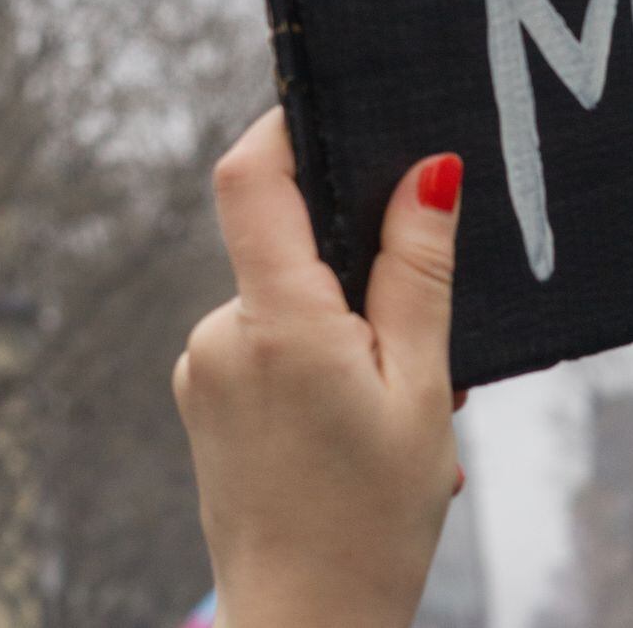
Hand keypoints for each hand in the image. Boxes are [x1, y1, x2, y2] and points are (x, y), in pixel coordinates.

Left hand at [173, 108, 464, 627]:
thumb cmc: (370, 524)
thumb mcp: (422, 389)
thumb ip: (418, 272)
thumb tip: (428, 171)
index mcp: (276, 324)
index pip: (252, 177)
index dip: (287, 123)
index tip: (338, 107)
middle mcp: (220, 336)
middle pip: (289, 243)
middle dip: (363, 272)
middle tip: (424, 347)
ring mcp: (204, 371)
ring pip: (289, 302)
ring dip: (350, 334)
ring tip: (401, 412)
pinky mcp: (205, 403)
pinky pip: (270, 346)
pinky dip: (323, 366)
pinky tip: (363, 431)